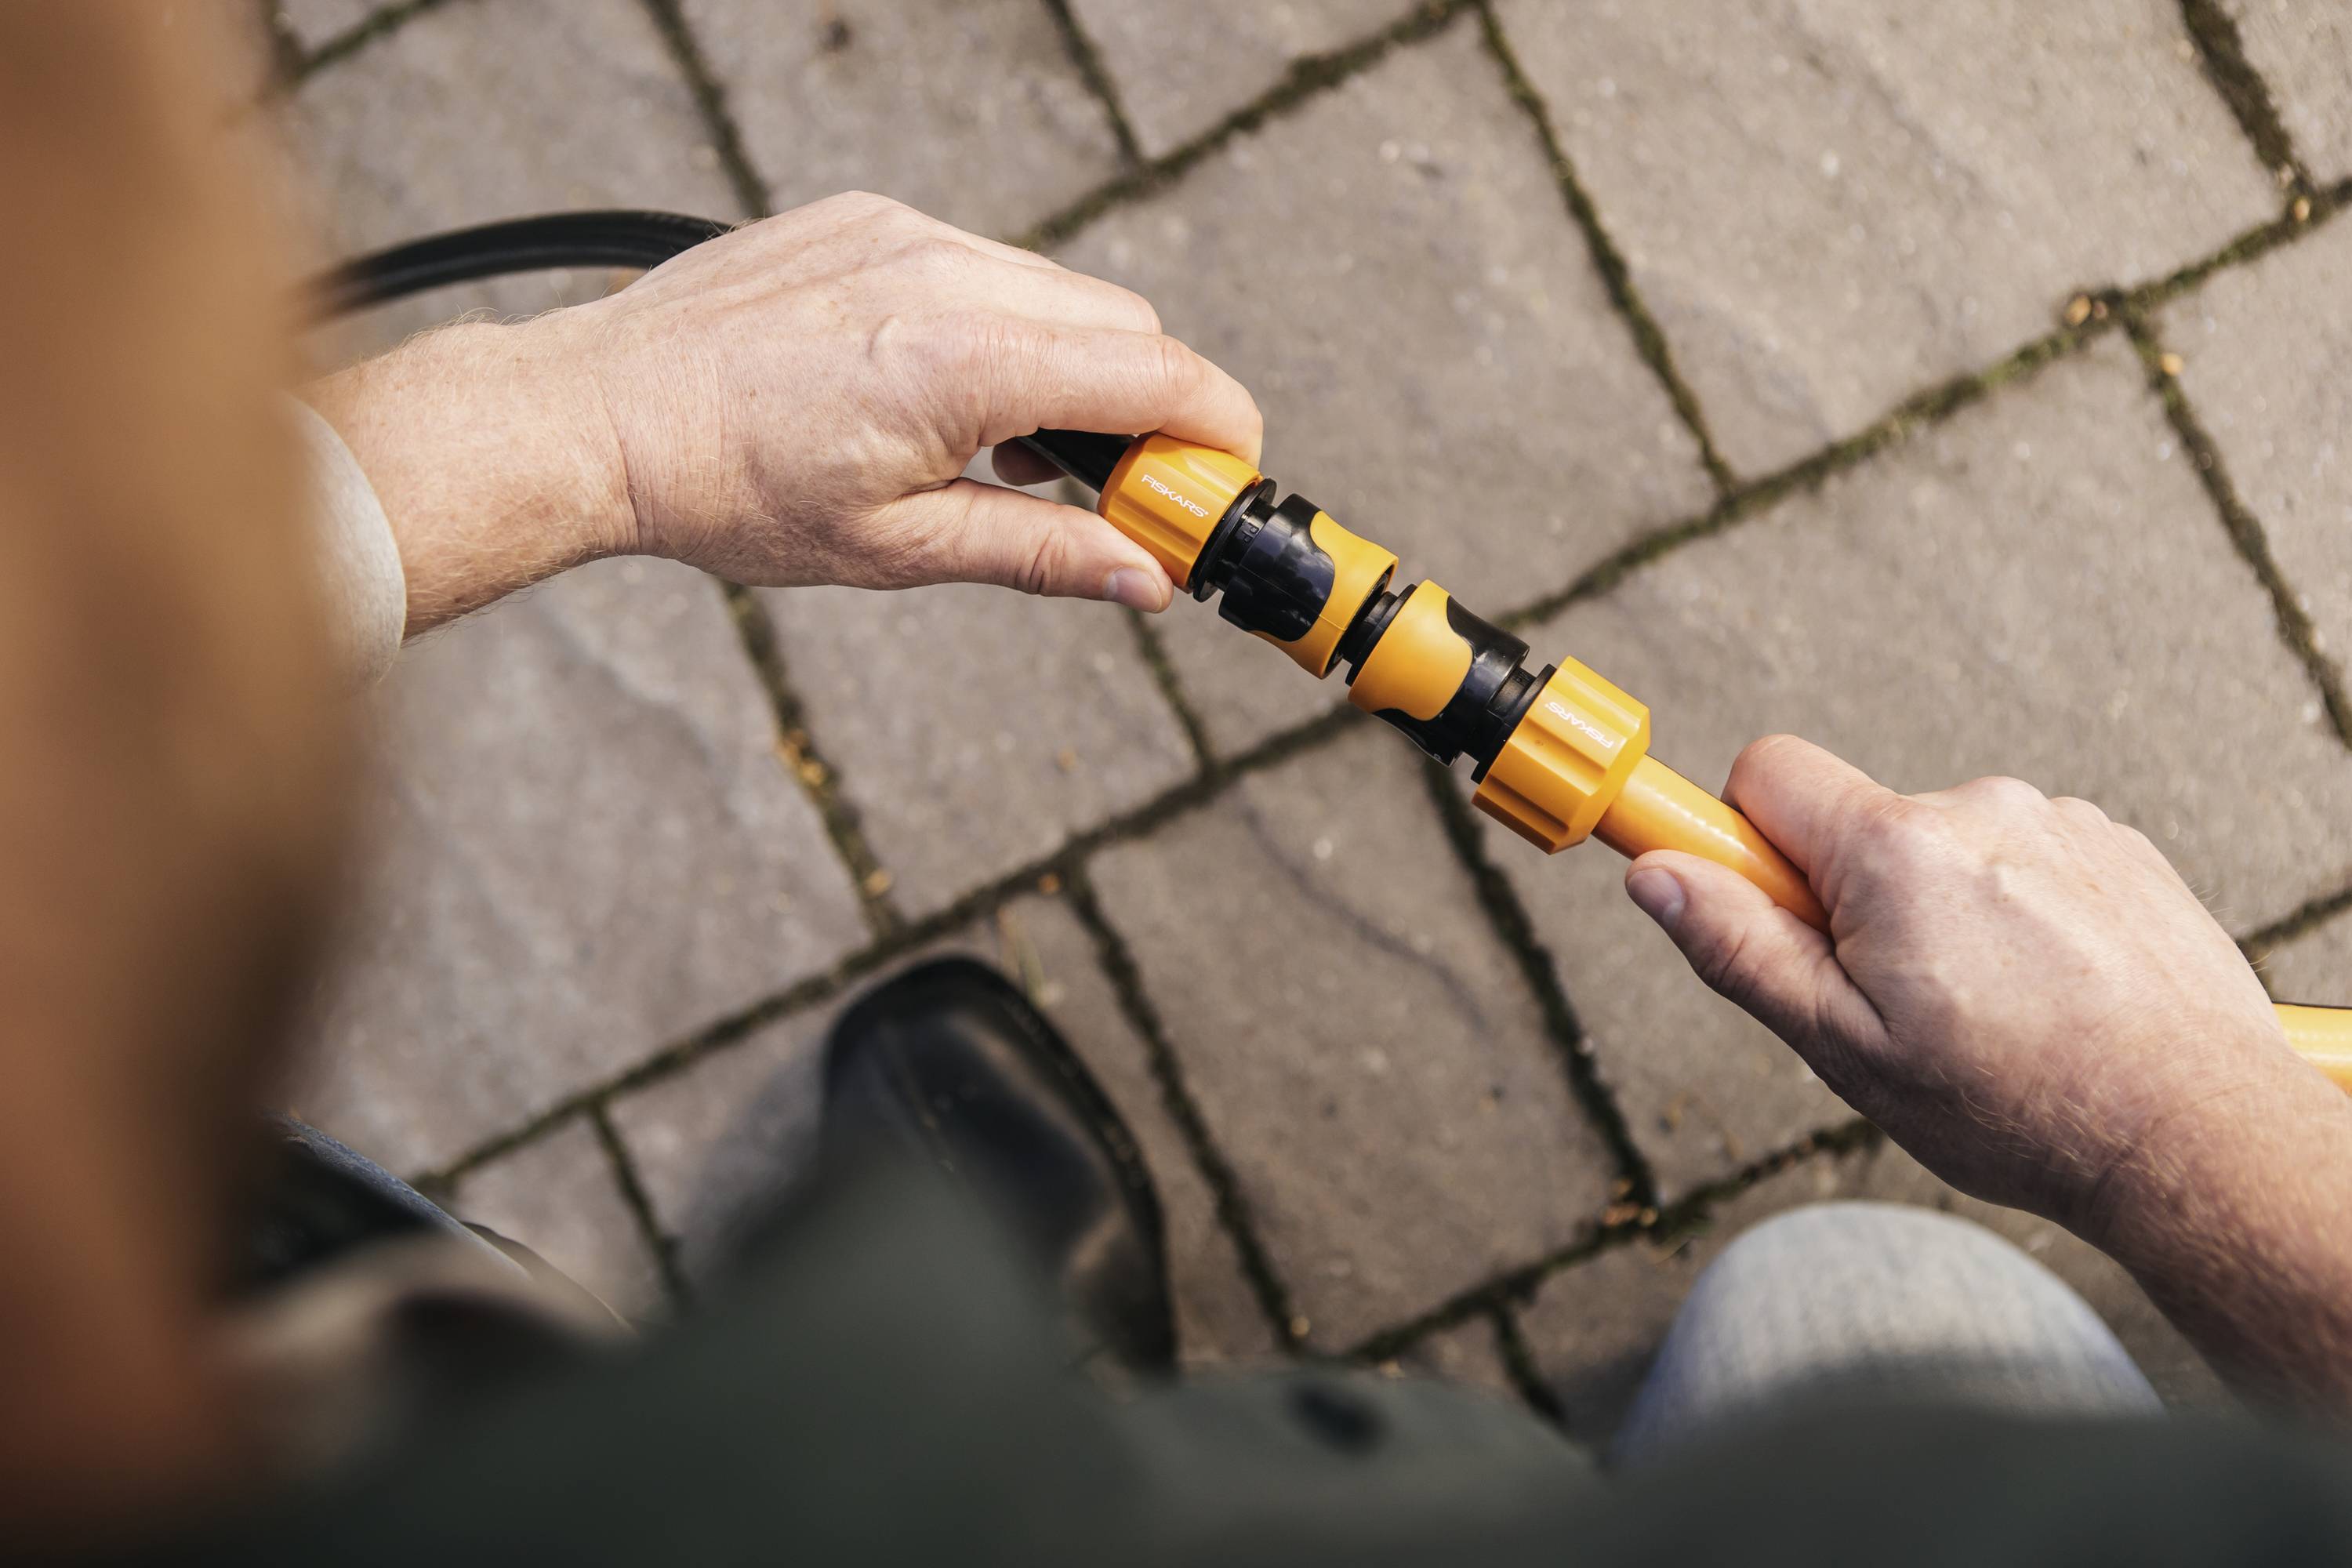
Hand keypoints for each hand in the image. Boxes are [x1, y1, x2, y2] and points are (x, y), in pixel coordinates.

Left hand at [307, 192, 1261, 631]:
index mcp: (964, 366)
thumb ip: (1038, 553)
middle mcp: (947, 276)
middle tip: (1112, 491)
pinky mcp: (872, 218)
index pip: (1157, 376)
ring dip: (1074, 366)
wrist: (602, 414)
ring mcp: (907, 233)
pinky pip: (987, 262)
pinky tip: (946, 389)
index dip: (1216, 433)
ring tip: (1011, 446)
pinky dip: (1003, 324)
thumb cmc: (730, 491)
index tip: (1216, 486)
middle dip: (1149, 409)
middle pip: (1127, 328)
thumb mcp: (897, 551)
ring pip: (1061, 290)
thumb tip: (1143, 578)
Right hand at [1621, 735, 2321, 1235]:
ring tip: (1989, 1014)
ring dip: (1940, 913)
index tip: (1744, 893)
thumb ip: (1740, 947)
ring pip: (1942, 851)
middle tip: (1893, 1004)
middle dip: (1850, 901)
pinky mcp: (2116, 849)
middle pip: (1857, 825)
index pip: (1768, 772)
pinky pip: (2021, 862)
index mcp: (1895, 850)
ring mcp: (2058, 823)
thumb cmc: (2022, 1107)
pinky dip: (2016, 917)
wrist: (2199, 1135)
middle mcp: (1978, 808)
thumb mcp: (1844, 1047)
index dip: (1742, 838)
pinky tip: (2046, 996)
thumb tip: (1657, 874)